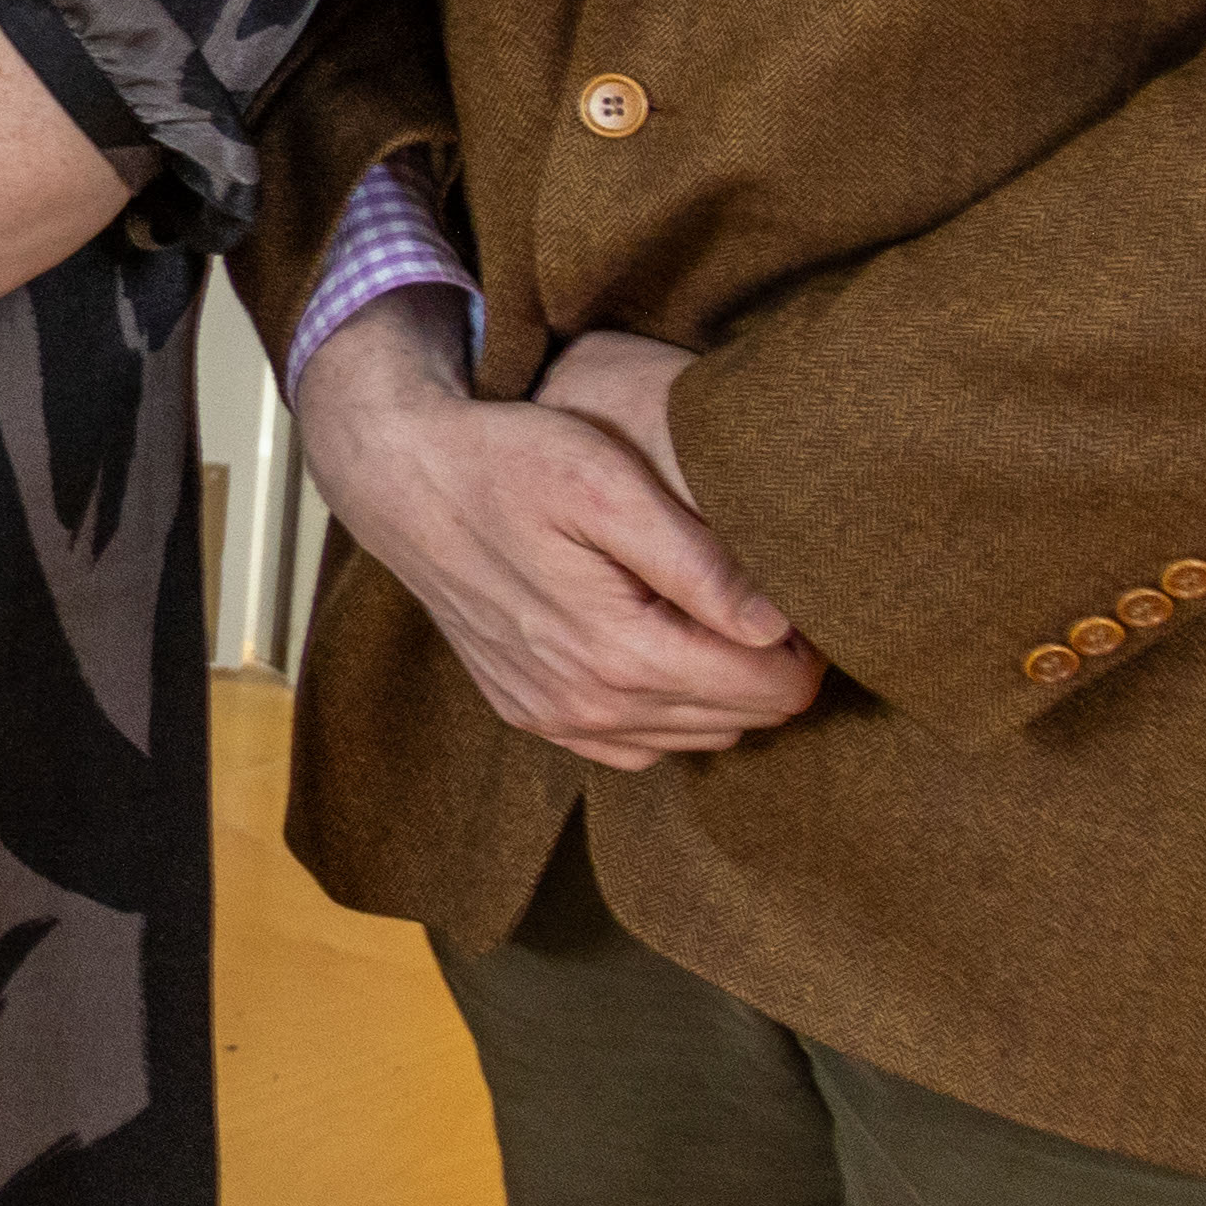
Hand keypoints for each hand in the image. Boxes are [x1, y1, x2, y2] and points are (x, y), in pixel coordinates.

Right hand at [290, 303, 817, 767]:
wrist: (400, 475)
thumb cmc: (507, 461)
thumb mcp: (606, 483)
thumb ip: (697, 561)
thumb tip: (778, 626)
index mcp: (618, 654)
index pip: (773, 690)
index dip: (806, 643)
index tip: (795, 588)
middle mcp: (586, 706)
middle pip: (744, 719)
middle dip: (770, 666)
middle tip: (756, 591)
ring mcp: (554, 719)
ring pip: (696, 737)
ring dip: (722, 687)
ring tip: (711, 611)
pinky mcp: (531, 714)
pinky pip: (638, 745)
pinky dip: (668, 708)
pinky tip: (658, 644)